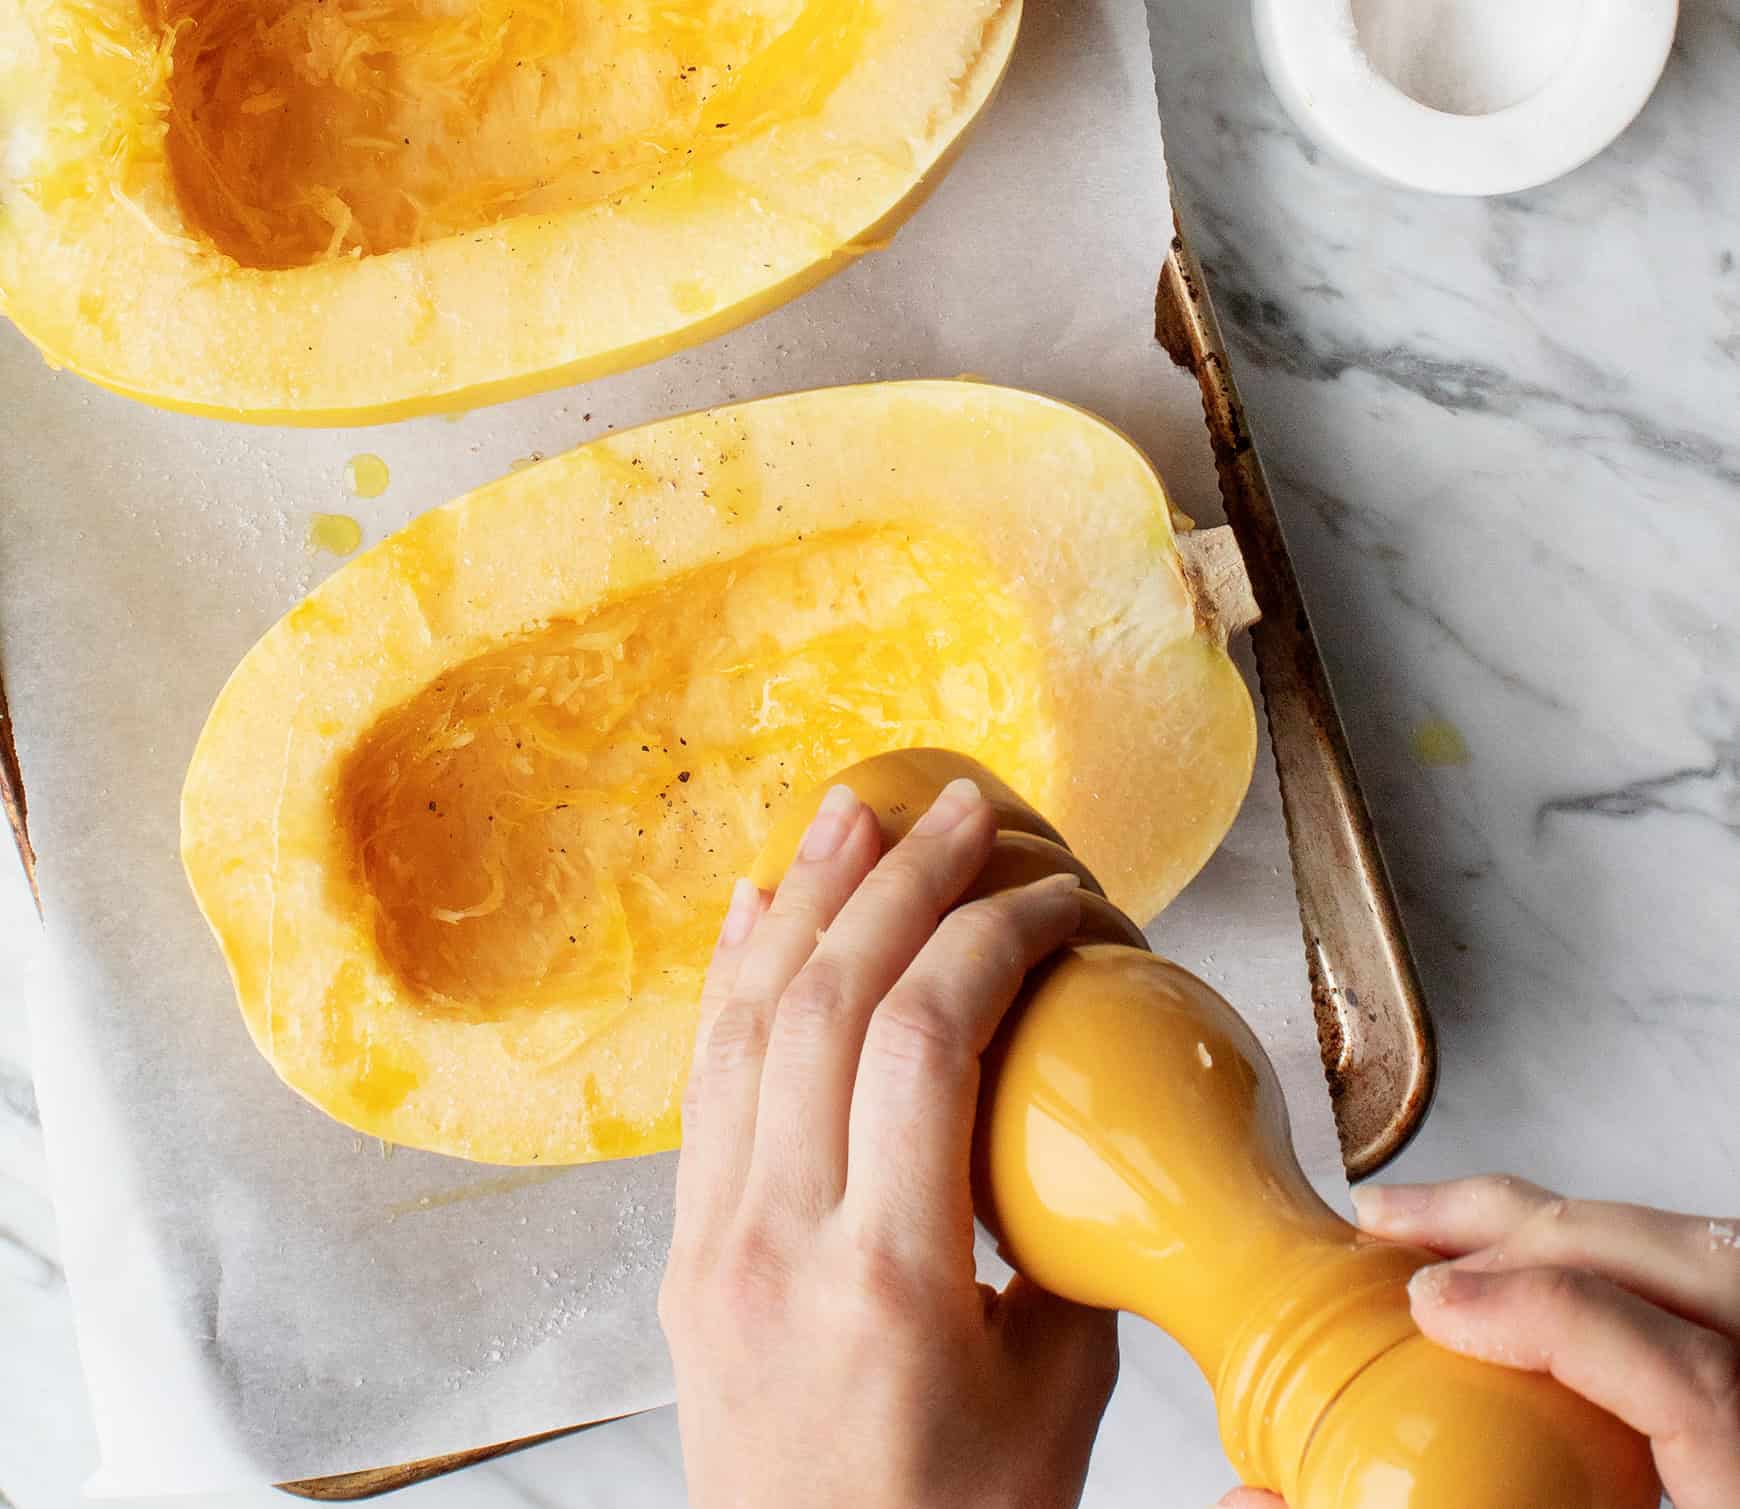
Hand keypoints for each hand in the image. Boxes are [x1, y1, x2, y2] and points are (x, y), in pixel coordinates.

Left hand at [660, 778, 1118, 1508]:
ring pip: (747, 1022)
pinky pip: (702, 1081)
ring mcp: (713, 1238)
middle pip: (828, 1003)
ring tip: (852, 815)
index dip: (992, 936)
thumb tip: (1064, 1117)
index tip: (1055, 897)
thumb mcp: (1053, 1395)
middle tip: (958, 808)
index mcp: (887, 1281)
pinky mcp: (685, 1245)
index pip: (927, 1042)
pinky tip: (754, 910)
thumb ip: (1059, 1244)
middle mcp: (777, 1241)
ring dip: (804, 901)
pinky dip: (730, 978)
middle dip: (900, 881)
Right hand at [1216, 1176, 1739, 1508]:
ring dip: (1557, 1220)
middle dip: (1526, 1227)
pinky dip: (1595, 1249)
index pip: (1691, 1381)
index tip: (1433, 1306)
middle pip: (1687, 1267)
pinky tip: (1511, 1262)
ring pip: (1693, 1247)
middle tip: (1396, 1234)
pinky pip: (1685, 1276)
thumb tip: (1255, 1500)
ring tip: (1437, 1225)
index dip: (1555, 1318)